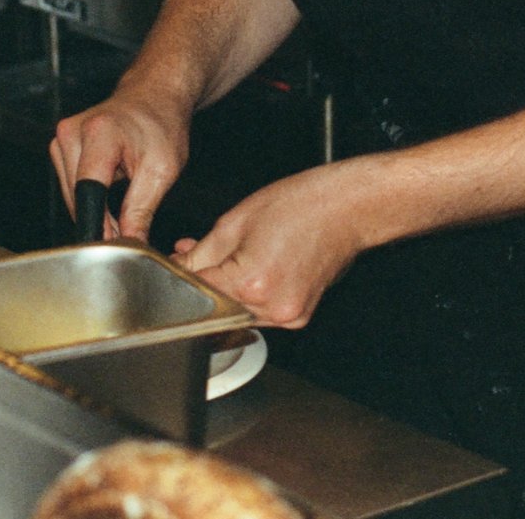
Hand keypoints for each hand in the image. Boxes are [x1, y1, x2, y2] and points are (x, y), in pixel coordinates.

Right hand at [48, 88, 192, 241]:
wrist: (153, 96)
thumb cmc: (161, 124)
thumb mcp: (162, 170)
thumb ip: (142, 209)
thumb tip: (131, 243)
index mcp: (101, 133)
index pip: (89, 191)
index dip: (99, 225)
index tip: (112, 246)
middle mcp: (73, 132)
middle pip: (77, 196)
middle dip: (100, 223)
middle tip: (128, 236)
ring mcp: (62, 137)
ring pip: (70, 195)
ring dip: (93, 213)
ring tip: (122, 216)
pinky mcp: (60, 144)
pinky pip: (69, 185)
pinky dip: (88, 199)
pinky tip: (108, 200)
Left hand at [173, 162, 369, 328]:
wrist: (346, 209)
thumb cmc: (300, 206)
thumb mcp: (235, 222)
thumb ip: (201, 253)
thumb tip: (180, 267)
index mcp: (252, 282)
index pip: (198, 291)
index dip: (182, 275)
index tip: (177, 266)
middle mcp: (272, 306)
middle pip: (218, 306)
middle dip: (205, 282)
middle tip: (201, 257)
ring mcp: (288, 316)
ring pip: (238, 312)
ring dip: (227, 290)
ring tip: (234, 258)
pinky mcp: (298, 317)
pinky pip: (261, 313)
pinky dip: (251, 295)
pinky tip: (254, 269)